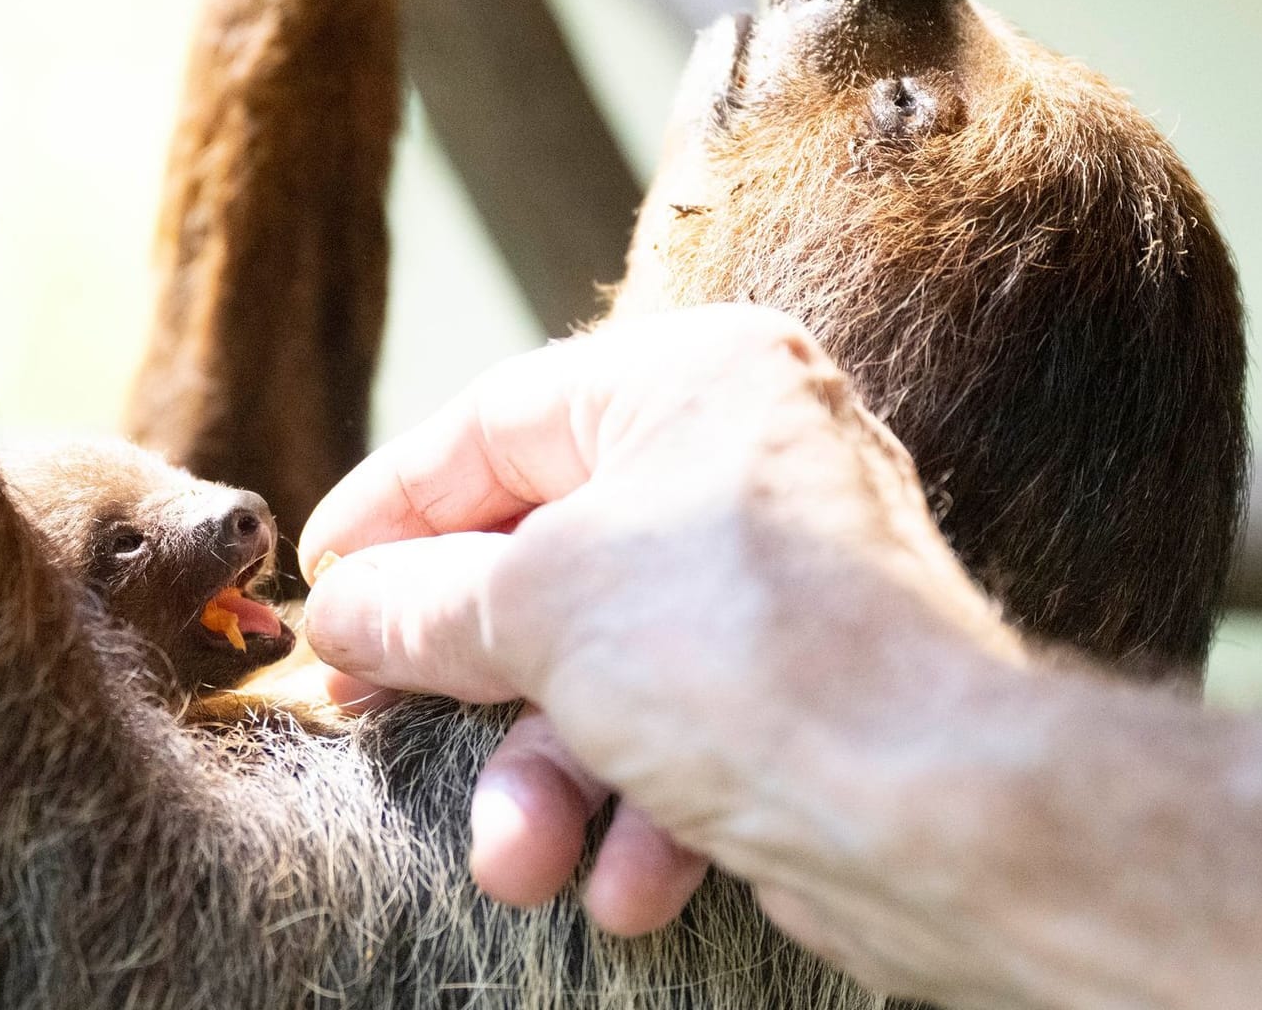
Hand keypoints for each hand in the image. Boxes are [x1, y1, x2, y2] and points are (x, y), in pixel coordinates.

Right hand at [300, 305, 1024, 964]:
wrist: (938, 811)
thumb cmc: (740, 655)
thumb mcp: (538, 608)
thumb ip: (421, 602)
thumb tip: (345, 611)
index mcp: (688, 380)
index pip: (495, 423)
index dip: (392, 504)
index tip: (322, 576)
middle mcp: (740, 461)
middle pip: (542, 555)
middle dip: (464, 669)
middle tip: (369, 718)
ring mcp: (774, 578)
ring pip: (604, 667)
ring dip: (548, 777)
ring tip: (520, 858)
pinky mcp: (799, 687)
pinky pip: (678, 731)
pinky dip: (640, 810)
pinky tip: (625, 882)